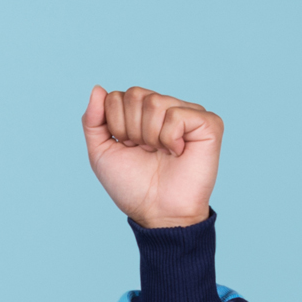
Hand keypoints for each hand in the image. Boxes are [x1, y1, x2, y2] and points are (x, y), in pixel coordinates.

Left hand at [81, 85, 220, 227]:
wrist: (157, 212)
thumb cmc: (132, 186)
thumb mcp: (101, 152)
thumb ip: (93, 120)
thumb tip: (98, 88)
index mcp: (143, 113)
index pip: (117, 96)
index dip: (116, 126)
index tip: (128, 148)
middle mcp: (166, 108)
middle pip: (135, 95)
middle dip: (131, 130)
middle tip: (146, 152)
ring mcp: (188, 113)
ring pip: (154, 103)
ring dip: (150, 137)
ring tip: (161, 153)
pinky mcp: (208, 123)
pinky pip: (176, 115)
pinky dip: (169, 139)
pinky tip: (178, 153)